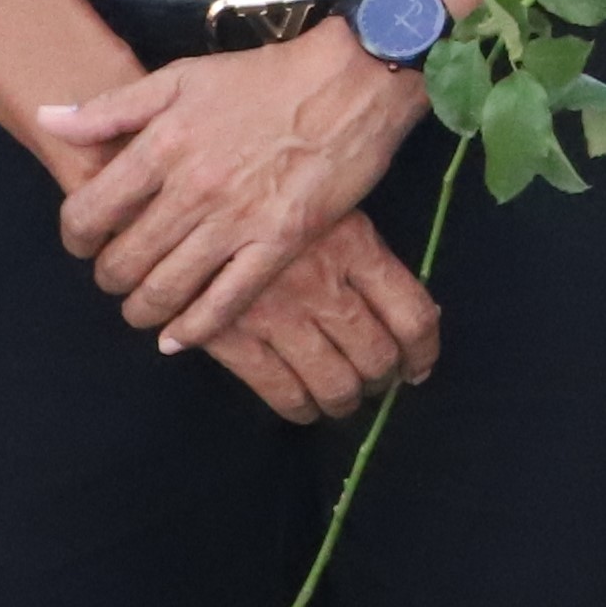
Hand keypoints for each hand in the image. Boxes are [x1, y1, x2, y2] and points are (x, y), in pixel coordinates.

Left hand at [42, 39, 421, 350]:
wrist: (352, 81)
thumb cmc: (266, 77)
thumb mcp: (181, 77)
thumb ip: (112, 106)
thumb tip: (49, 121)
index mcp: (162, 146)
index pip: (88, 213)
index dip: (75, 238)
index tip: (84, 242)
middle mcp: (192, 189)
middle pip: (123, 260)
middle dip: (109, 278)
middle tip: (117, 278)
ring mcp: (237, 220)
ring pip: (166, 288)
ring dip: (143, 309)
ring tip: (142, 310)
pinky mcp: (281, 242)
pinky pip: (226, 302)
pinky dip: (195, 329)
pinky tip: (178, 339)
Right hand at [195, 213, 440, 423]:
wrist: (181, 198)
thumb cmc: (264, 198)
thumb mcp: (328, 209)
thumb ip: (367, 259)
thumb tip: (421, 318)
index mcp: (356, 246)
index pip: (413, 316)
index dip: (424, 352)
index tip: (418, 367)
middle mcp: (323, 284)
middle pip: (377, 356)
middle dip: (381, 379)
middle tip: (374, 382)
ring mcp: (278, 313)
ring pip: (336, 382)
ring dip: (345, 400)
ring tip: (340, 398)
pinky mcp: (233, 335)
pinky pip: (282, 391)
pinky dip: (300, 408)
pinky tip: (303, 407)